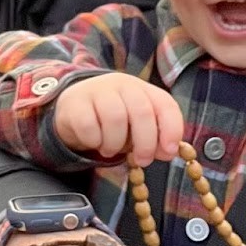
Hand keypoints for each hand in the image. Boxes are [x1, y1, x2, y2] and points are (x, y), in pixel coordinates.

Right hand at [54, 74, 183, 164]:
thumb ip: (154, 138)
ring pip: (115, 118)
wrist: (73, 107)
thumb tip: (166, 152)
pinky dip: (94, 141)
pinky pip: (89, 126)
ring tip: (110, 149)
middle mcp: (122, 85)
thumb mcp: (135, 127)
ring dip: (116, 143)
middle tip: (141, 160)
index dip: (172, 129)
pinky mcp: (76, 102)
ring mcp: (98, 91)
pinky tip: (94, 142)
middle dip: (145, 142)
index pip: (165, 105)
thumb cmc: (112, 120)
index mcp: (143, 90)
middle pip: (142, 111)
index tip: (169, 152)